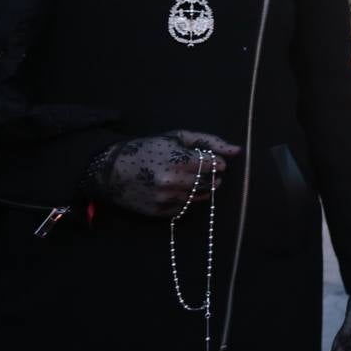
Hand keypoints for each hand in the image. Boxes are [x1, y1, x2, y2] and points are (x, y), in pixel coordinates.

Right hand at [88, 131, 238, 217]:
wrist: (113, 169)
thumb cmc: (149, 148)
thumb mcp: (178, 137)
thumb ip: (210, 142)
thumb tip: (238, 150)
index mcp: (178, 160)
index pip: (213, 166)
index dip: (217, 163)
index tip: (213, 162)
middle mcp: (173, 182)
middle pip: (208, 183)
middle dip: (211, 177)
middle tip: (204, 172)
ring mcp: (166, 199)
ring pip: (198, 197)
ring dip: (200, 189)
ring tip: (190, 179)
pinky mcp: (159, 212)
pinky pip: (184, 208)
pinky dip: (186, 200)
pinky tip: (176, 190)